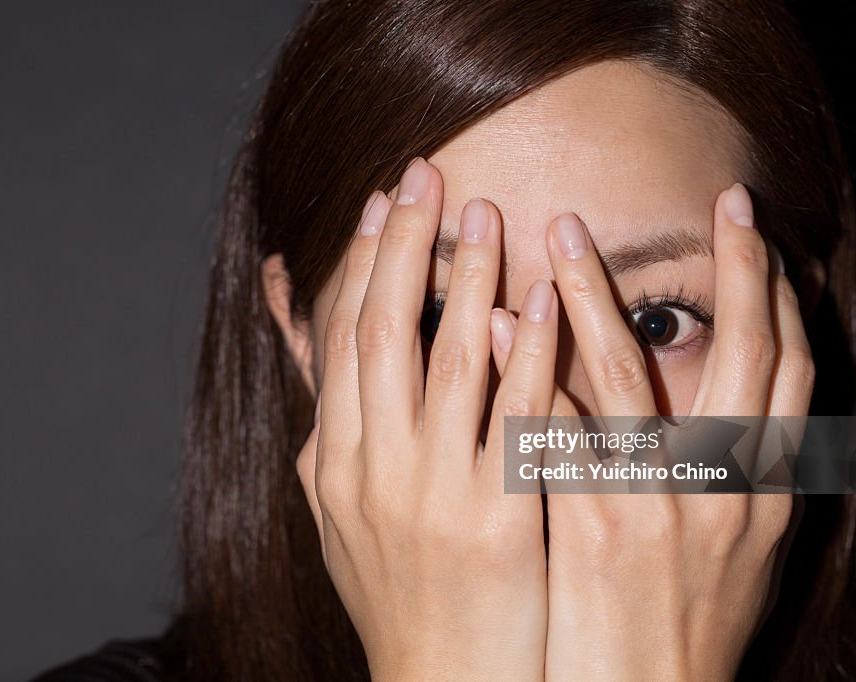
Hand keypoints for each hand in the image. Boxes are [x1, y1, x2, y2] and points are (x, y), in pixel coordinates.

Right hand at [296, 158, 551, 680]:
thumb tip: (312, 360)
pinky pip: (514, 420)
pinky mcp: (496, 518)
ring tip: (487, 215)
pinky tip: (543, 303)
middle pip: (384, 333)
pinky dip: (525, 356)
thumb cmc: (397, 591)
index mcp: (337, 461)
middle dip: (403, 247)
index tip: (382, 202)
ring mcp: (432, 493)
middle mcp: (373, 468)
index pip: (344, 341)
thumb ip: (332, 428)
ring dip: (467, 282)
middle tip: (424, 175)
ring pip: (448, 363)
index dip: (361, 265)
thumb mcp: (341, 507)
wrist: (440, 679)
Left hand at [489, 184, 808, 679]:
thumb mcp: (736, 544)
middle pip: (747, 354)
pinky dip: (528, 368)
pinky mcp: (597, 522)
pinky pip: (556, 427)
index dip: (782, 297)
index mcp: (766, 484)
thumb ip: (735, 468)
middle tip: (725, 200)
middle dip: (741, 270)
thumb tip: (725, 402)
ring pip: (632, 374)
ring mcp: (662, 501)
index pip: (792, 370)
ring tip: (565, 232)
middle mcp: (727, 483)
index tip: (762, 235)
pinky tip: (497, 320)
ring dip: (598, 295)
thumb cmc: (690, 618)